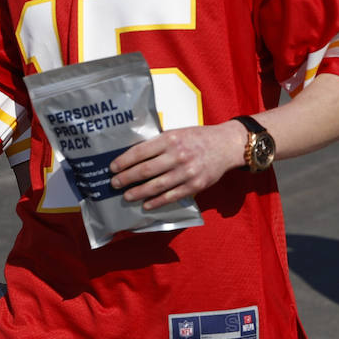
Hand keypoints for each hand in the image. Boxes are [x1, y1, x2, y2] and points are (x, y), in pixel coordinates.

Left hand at [109, 121, 245, 209]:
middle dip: (126, 178)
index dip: (124, 161)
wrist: (226, 145)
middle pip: (145, 170)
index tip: (112, 168)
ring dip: (138, 192)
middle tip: (114, 184)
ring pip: (156, 186)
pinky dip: (157, 202)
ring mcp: (187, 171)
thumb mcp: (177, 133)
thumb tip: (134, 156)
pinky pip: (171, 196)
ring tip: (127, 196)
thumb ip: (158, 143)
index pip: (140, 151)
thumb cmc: (198, 138)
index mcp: (170, 138)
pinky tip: (146, 205)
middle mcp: (177, 155)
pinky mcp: (195, 185)